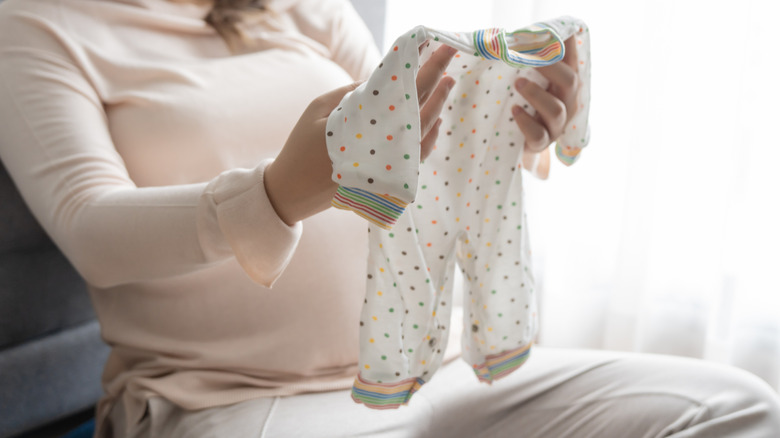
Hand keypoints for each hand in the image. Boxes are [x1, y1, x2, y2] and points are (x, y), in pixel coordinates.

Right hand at [264, 44, 456, 225]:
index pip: (400, 89)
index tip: (427, 44)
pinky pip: (418, 156)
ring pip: (424, 132)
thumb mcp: (318, 109)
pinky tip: (436, 120)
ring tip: (448, 82)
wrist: (293, 193)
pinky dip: (430, 136)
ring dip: (437, 105)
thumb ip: (352, 93)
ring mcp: (389, 165)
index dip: (417, 65)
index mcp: (365, 124)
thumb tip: (383, 81)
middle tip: (448, 53)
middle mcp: (383, 146)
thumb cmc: (300, 148)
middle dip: (435, 78)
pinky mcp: (388, 179)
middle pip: (419, 107)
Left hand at [512, 35, 581, 153]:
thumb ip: (528, 63)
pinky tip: (514, 110)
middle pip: (571, 81)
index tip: (550, 34)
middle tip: (530, 59)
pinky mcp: (542, 143)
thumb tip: (512, 38)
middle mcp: (567, 102)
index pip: (572, 60)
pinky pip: (538, 134)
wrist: (517, 142)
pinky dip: (525, 122)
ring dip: (536, 94)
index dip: (566, 46)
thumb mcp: (529, 82)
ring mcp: (557, 125)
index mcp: (565, 84)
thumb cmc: (524, 104)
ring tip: (517, 83)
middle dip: (551, 68)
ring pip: (556, 109)